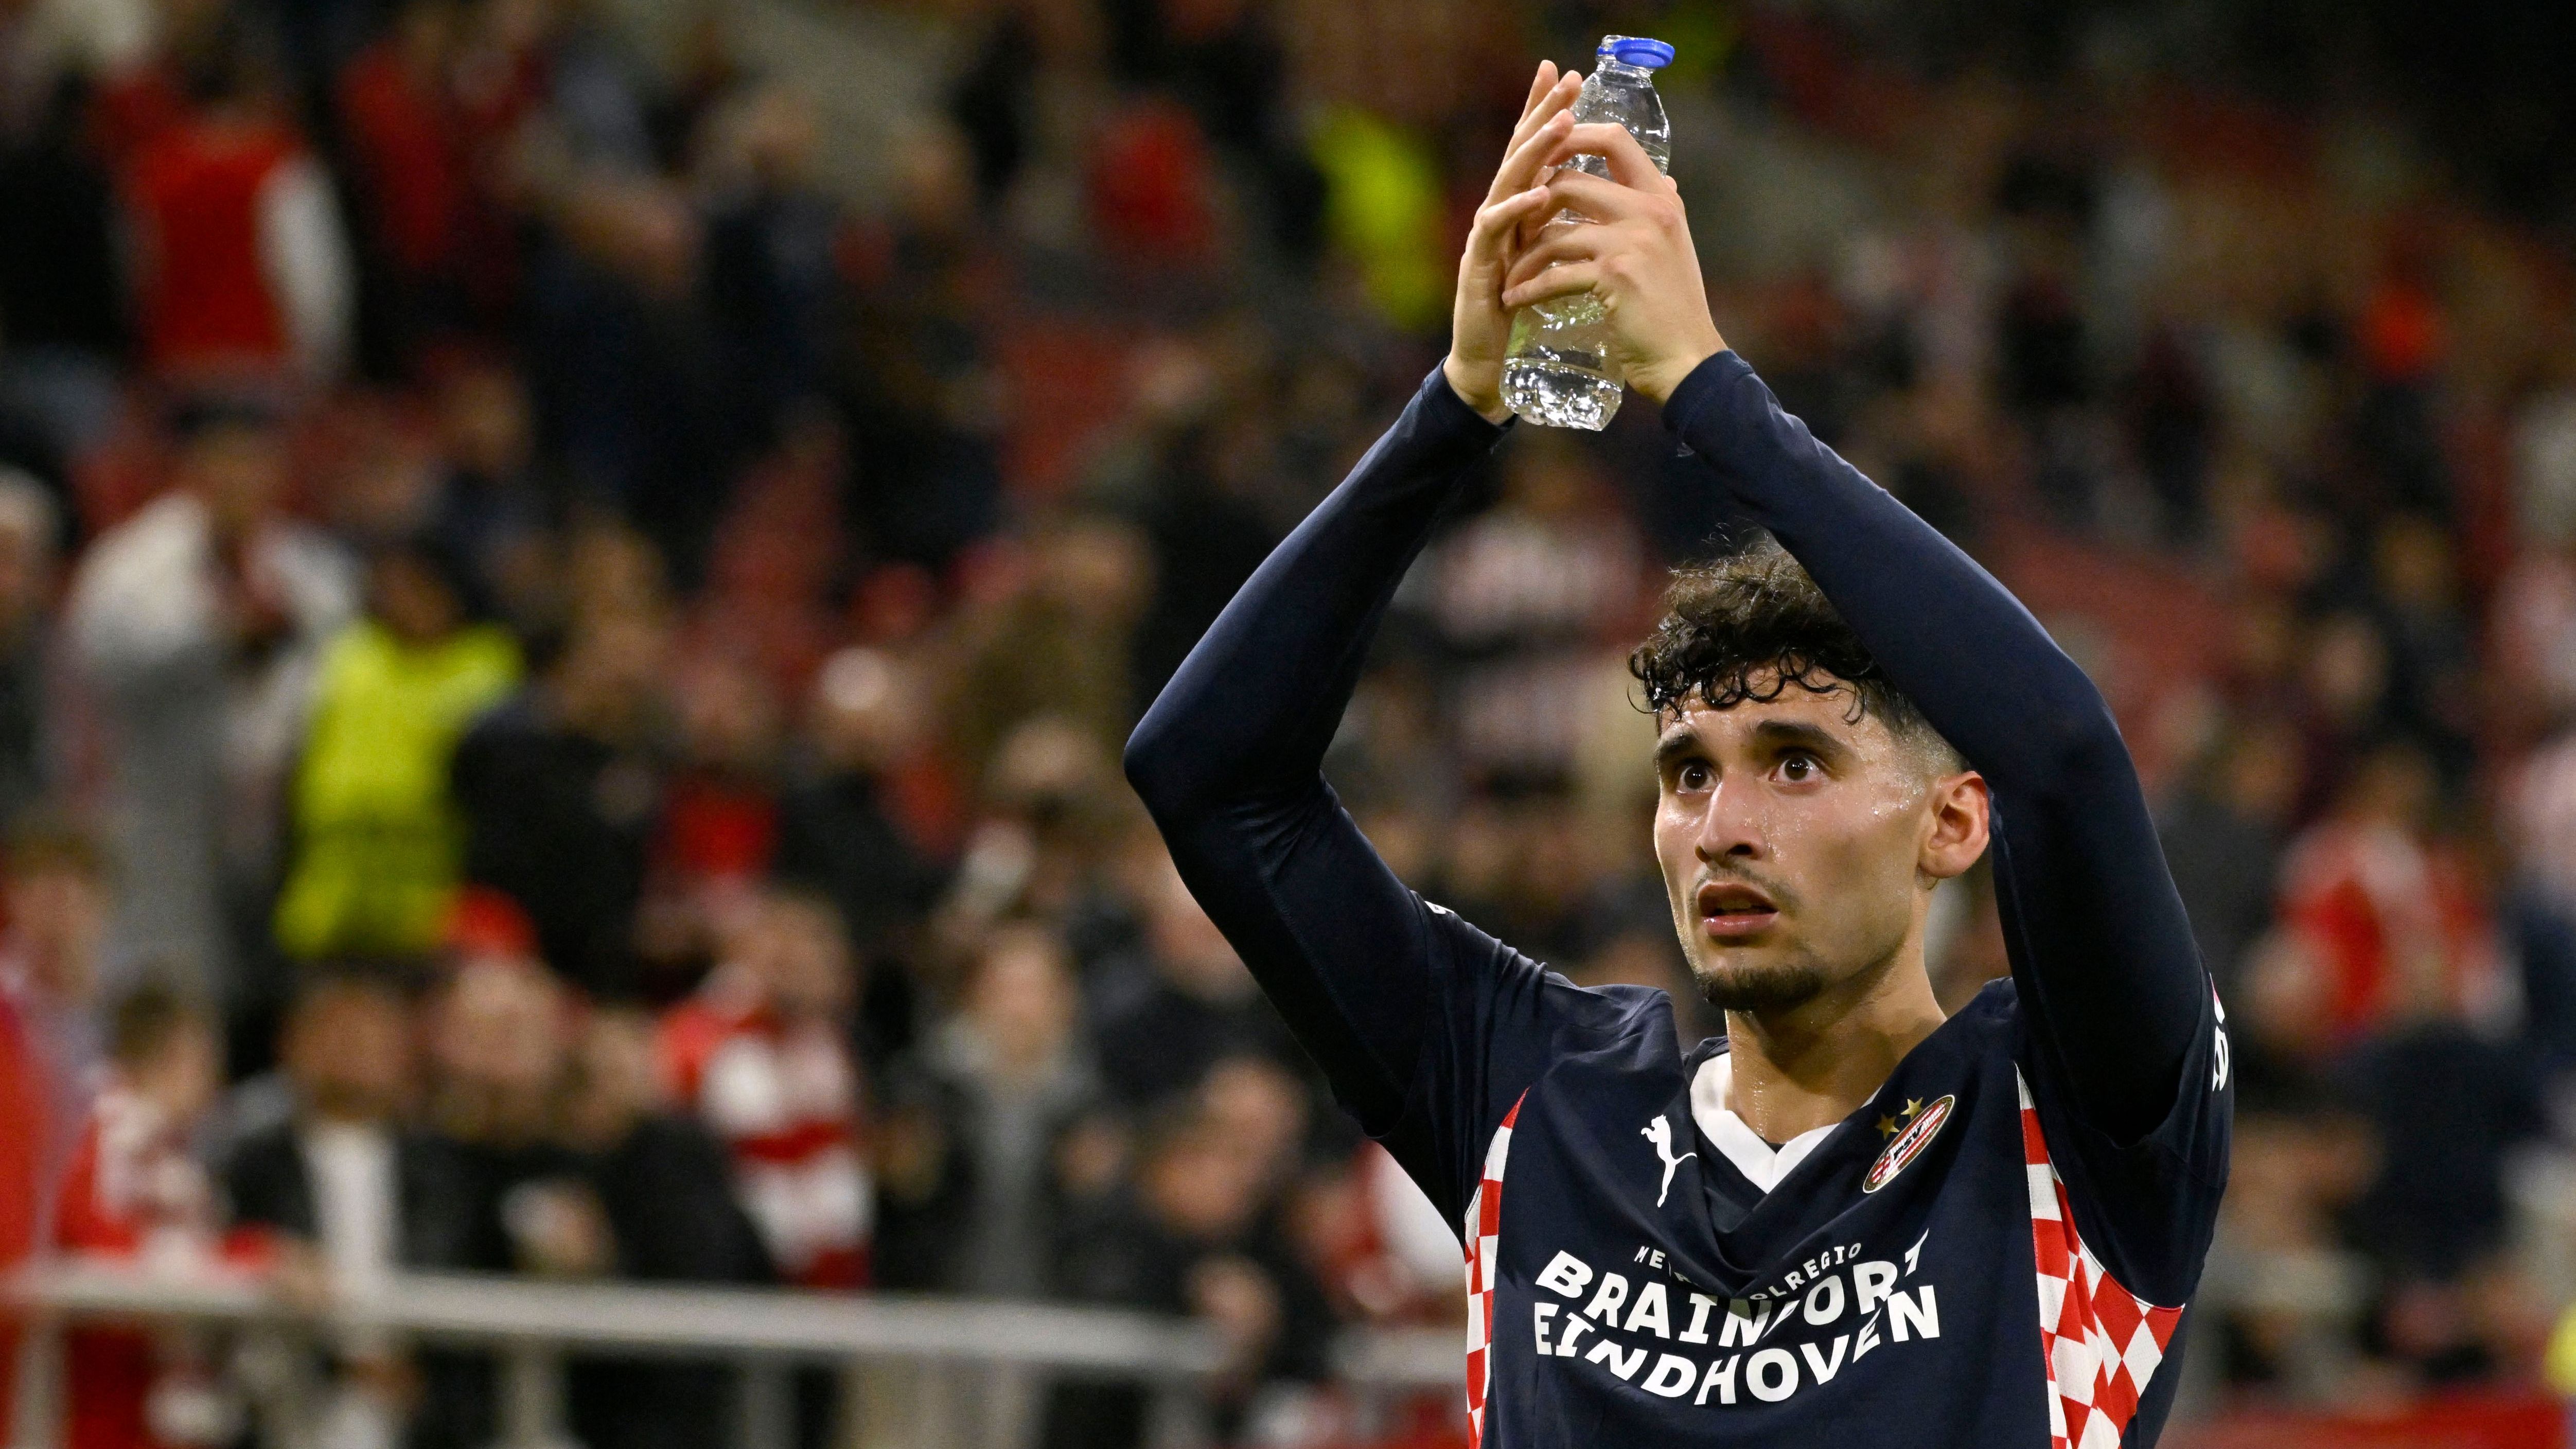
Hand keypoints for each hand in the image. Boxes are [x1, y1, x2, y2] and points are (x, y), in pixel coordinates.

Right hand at [1442, 63, 1584, 422]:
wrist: (1492, 363)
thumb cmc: (1524, 310)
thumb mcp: (1557, 259)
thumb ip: (1578, 224)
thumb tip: (1633, 194)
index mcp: (1521, 210)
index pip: (1536, 151)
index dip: (1548, 111)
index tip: (1570, 75)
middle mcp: (1499, 215)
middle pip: (1519, 154)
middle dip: (1541, 114)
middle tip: (1563, 80)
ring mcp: (1485, 239)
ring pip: (1506, 182)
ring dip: (1534, 152)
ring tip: (1559, 125)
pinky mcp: (1477, 268)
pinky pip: (1494, 231)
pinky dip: (1515, 211)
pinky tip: (1537, 194)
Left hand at [1499, 123, 1727, 404]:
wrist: (1688, 361)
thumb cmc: (1675, 309)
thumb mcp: (1674, 247)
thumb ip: (1659, 213)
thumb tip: (1661, 178)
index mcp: (1662, 198)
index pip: (1614, 139)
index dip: (1571, 137)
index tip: (1542, 159)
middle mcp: (1650, 211)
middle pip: (1571, 182)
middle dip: (1533, 205)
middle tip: (1514, 229)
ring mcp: (1632, 242)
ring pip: (1556, 231)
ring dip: (1525, 256)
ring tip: (1511, 274)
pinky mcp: (1614, 277)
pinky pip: (1556, 273)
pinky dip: (1530, 288)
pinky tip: (1516, 300)